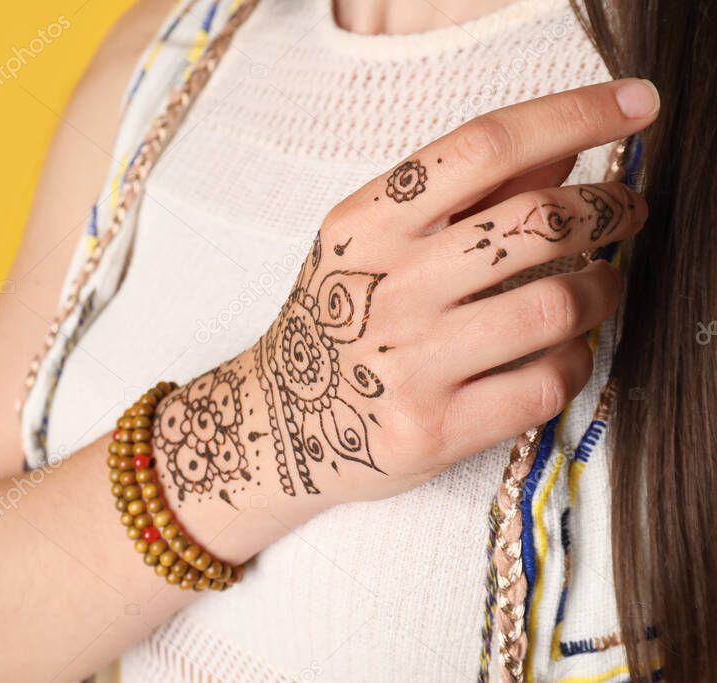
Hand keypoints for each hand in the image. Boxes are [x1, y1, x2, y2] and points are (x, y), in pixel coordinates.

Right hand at [153, 79, 657, 514]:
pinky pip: (545, 384)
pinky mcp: (433, 431)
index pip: (483, 147)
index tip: (634, 107)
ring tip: (601, 285)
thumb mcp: (373, 241)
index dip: (573, 115)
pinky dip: (575, 360)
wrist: (280, 422)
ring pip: (557, 308)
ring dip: (603, 290)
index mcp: (367, 224)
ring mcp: (408, 364)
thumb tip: (565, 148)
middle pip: (538, 224)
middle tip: (625, 211)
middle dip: (608, 208)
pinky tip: (562, 351)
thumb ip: (463, 193)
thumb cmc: (337, 317)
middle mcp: (386, 288)